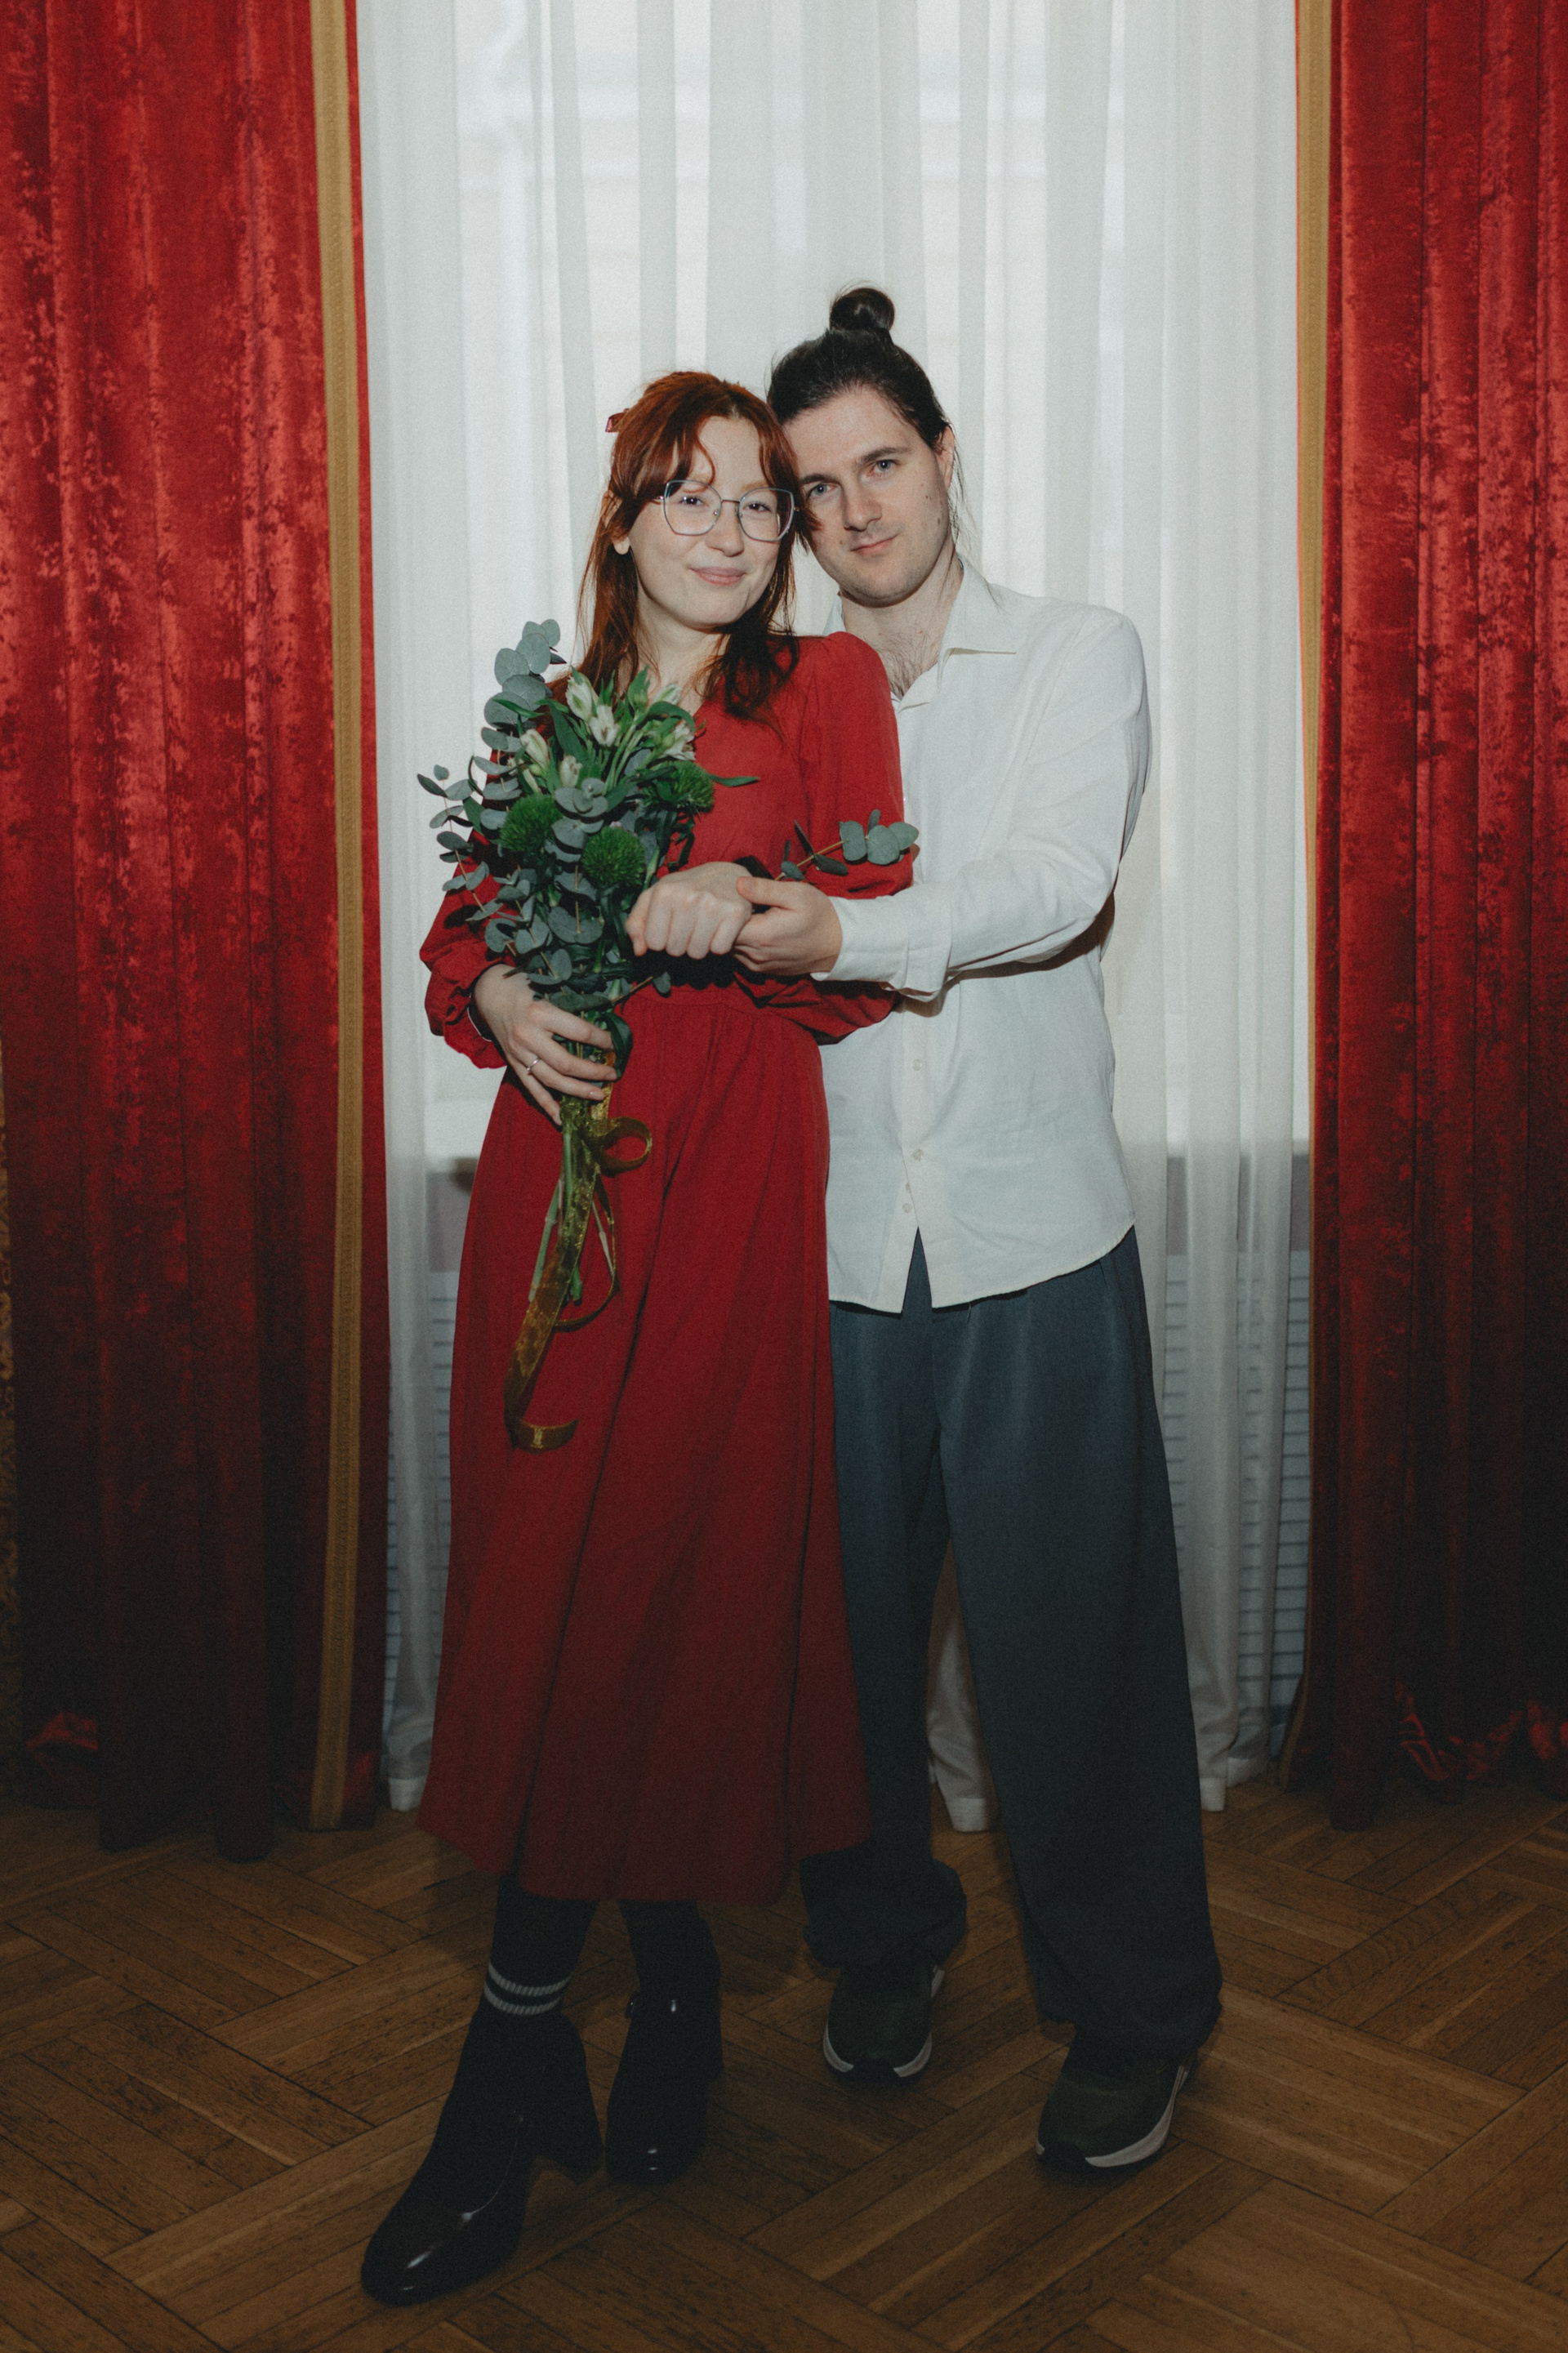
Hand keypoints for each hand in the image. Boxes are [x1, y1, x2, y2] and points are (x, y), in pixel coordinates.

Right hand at [470, 964, 612, 1127]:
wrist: (488, 992)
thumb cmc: (522, 986)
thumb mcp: (548, 986)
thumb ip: (571, 1004)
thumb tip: (603, 1019)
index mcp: (540, 1013)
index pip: (579, 1033)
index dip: (602, 1040)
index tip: (615, 1044)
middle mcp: (528, 1036)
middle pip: (566, 1064)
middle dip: (593, 1072)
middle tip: (613, 1074)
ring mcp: (519, 1054)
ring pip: (551, 1081)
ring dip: (577, 1091)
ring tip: (598, 1095)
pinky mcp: (513, 1064)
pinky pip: (532, 1090)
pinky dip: (548, 1106)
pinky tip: (563, 1119)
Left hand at [626, 862, 751, 959]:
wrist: (725, 875)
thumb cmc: (685, 891)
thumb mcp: (655, 899)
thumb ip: (636, 923)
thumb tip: (639, 950)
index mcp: (664, 892)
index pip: (654, 943)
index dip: (662, 941)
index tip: (671, 927)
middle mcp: (688, 896)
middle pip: (676, 950)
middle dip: (681, 944)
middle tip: (689, 927)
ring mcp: (713, 904)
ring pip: (697, 952)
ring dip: (700, 946)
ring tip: (703, 928)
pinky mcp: (735, 912)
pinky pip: (719, 949)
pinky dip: (719, 945)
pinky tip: (719, 929)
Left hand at [731, 875, 842, 976]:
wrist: (837, 944)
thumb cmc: (818, 915)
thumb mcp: (795, 894)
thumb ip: (764, 889)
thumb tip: (737, 883)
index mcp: (762, 935)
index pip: (724, 924)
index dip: (724, 909)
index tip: (732, 896)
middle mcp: (756, 955)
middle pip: (723, 938)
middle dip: (725, 921)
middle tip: (736, 903)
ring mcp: (759, 966)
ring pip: (731, 948)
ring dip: (733, 933)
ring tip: (746, 915)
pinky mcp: (763, 970)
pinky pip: (741, 956)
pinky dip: (742, 943)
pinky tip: (754, 929)